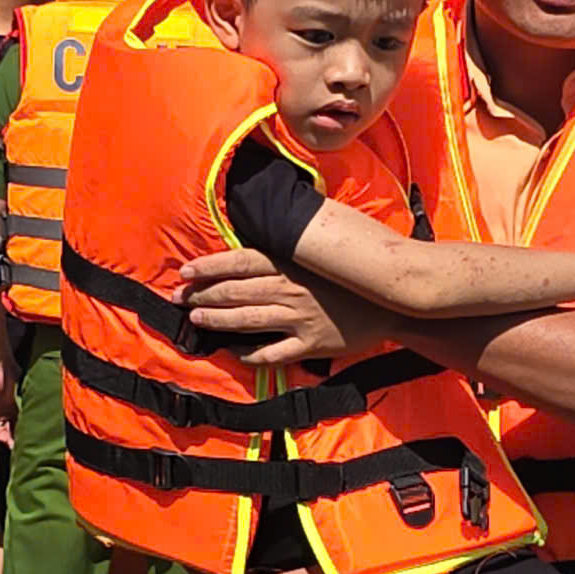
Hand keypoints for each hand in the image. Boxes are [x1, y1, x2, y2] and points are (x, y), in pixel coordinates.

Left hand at [178, 249, 381, 363]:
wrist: (395, 300)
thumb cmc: (358, 270)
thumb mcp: (328, 244)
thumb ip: (297, 239)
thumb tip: (273, 219)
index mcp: (292, 263)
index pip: (240, 262)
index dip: (209, 267)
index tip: (186, 272)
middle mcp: (291, 289)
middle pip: (236, 292)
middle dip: (203, 295)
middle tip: (179, 299)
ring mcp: (300, 318)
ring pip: (247, 321)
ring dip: (217, 321)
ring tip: (196, 320)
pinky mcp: (311, 344)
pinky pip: (273, 353)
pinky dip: (251, 354)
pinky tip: (235, 352)